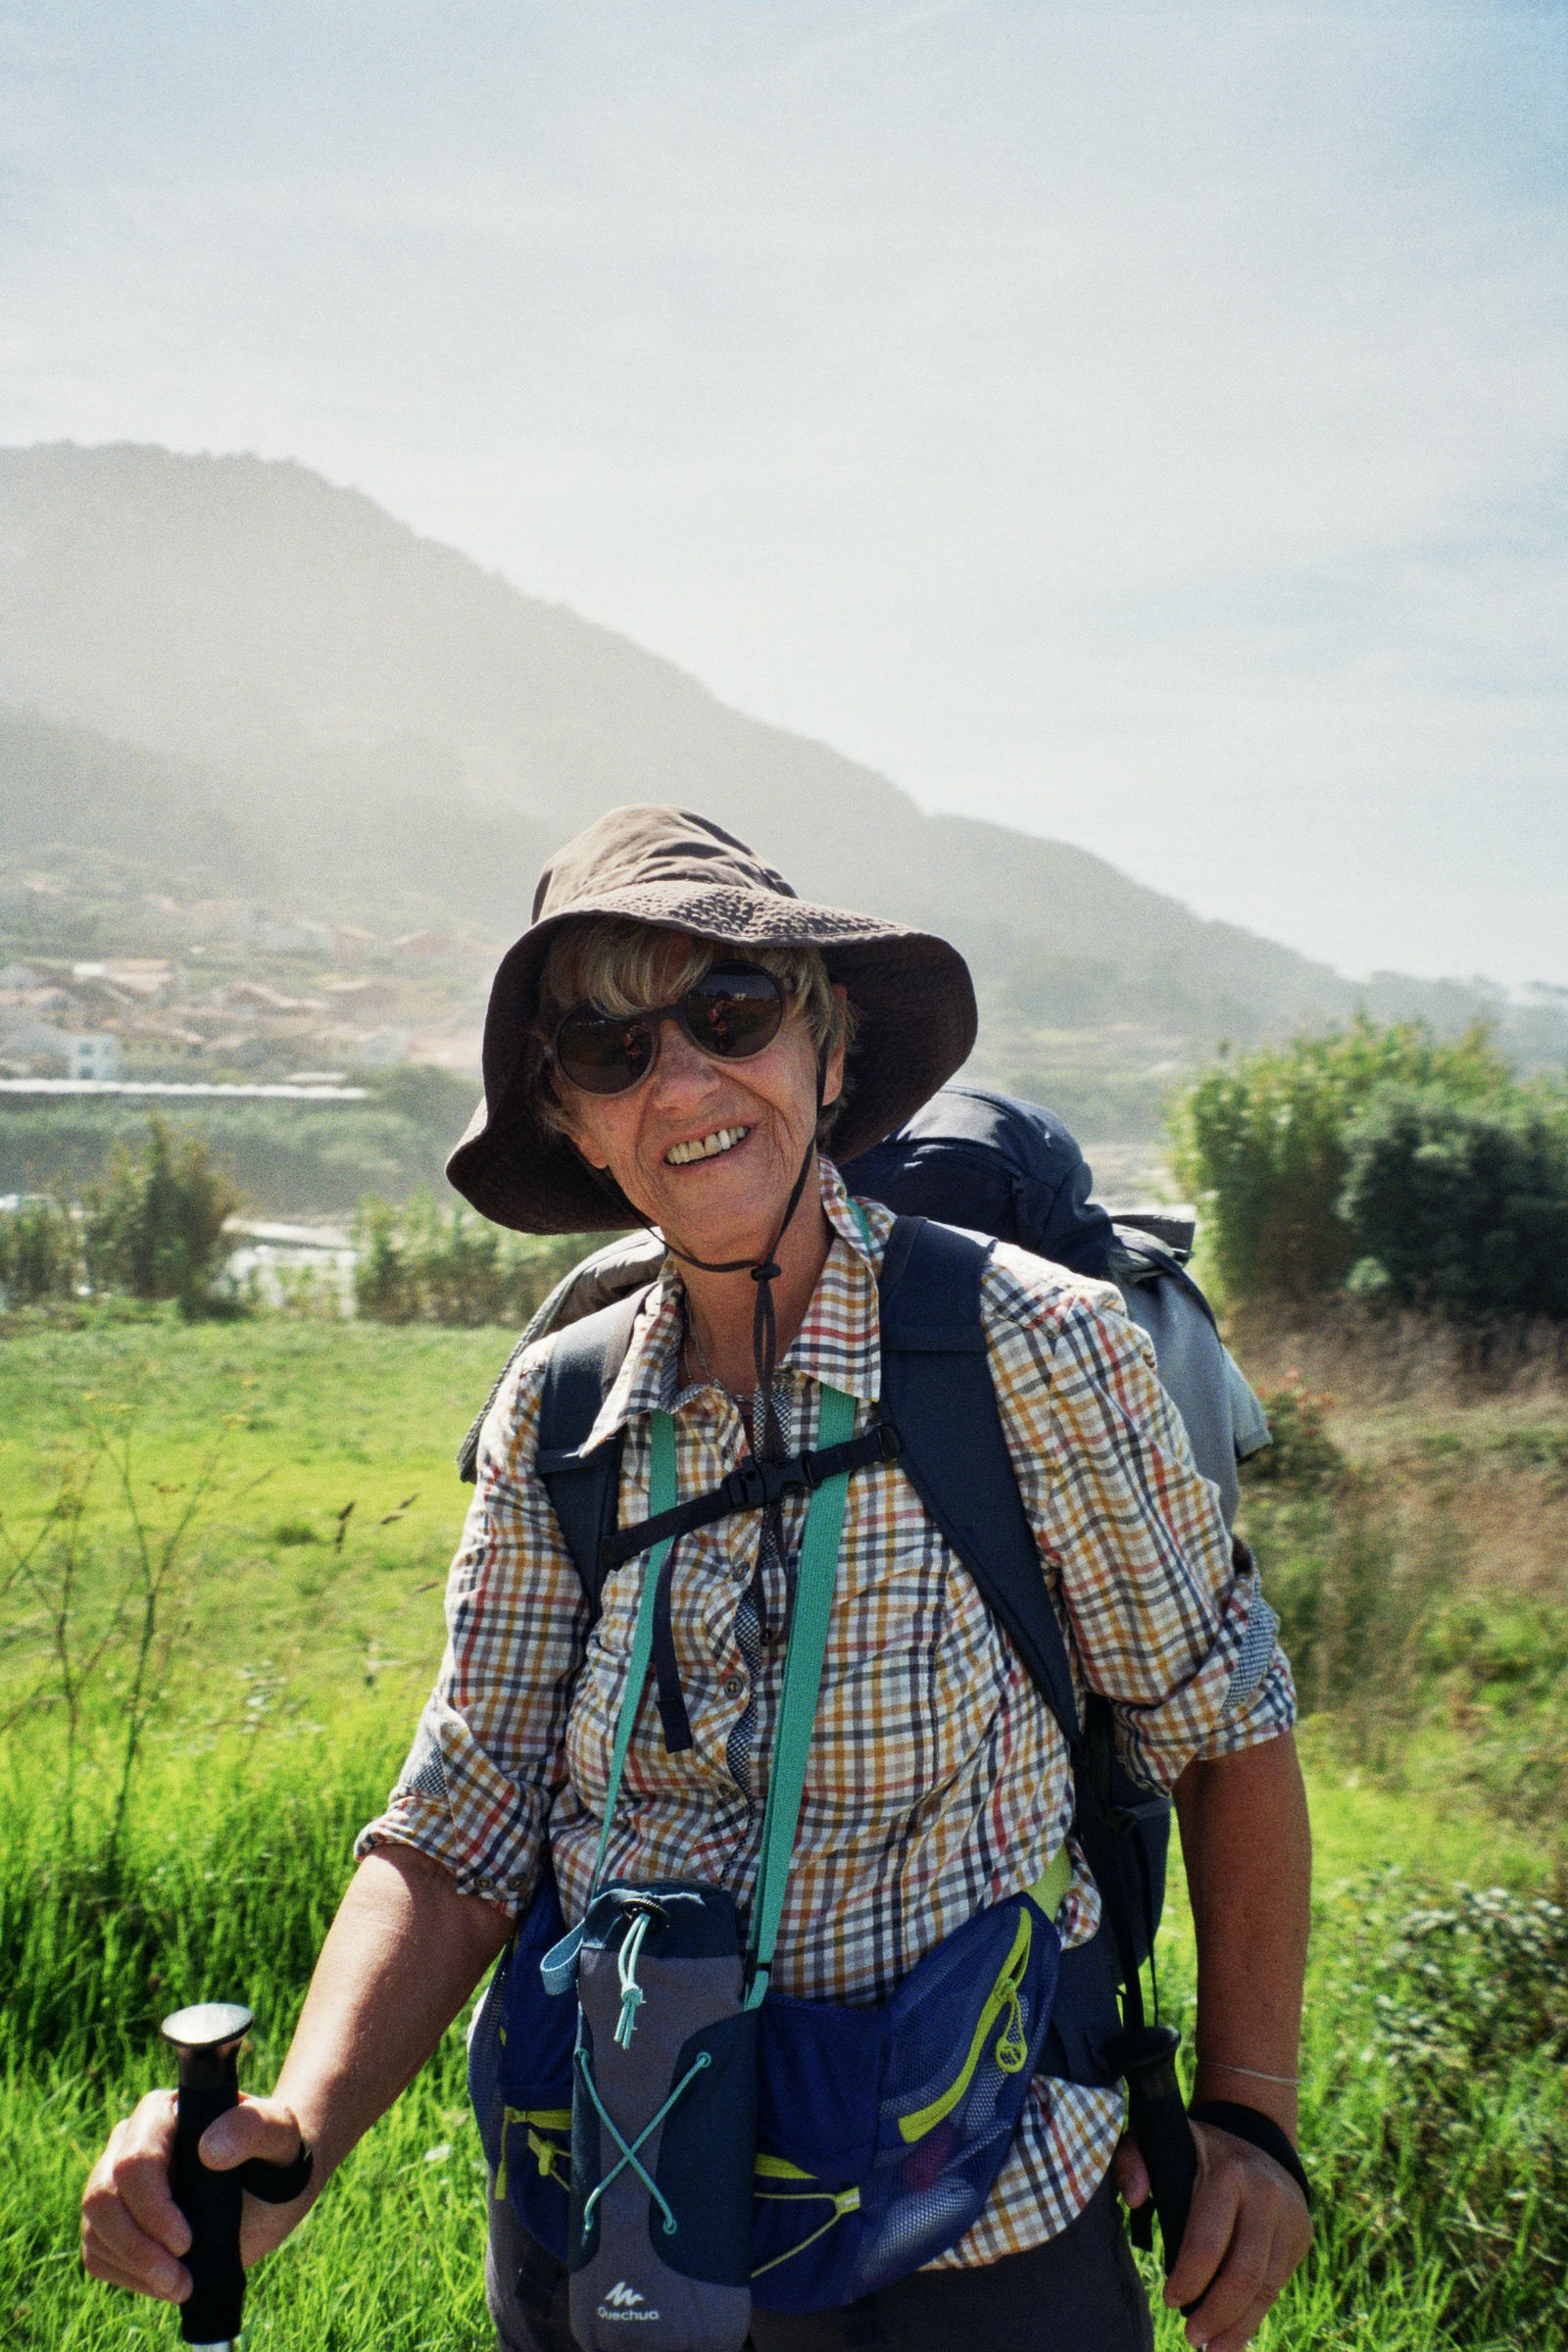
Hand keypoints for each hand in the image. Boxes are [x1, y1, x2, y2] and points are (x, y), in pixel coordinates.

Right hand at [81, 2087, 314, 2302]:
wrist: (269, 2187)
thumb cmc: (273, 2152)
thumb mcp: (278, 2132)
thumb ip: (252, 2128)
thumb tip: (209, 2151)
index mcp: (163, 2112)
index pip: (135, 2161)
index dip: (153, 2208)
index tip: (188, 2242)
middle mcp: (128, 2141)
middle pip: (102, 2197)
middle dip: (139, 2247)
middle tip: (182, 2280)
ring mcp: (114, 2182)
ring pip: (94, 2227)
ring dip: (135, 2267)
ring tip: (181, 2286)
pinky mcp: (112, 2221)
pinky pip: (96, 2253)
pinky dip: (127, 2276)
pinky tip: (165, 2283)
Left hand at [1114, 2120, 1310, 2350]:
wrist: (1256, 2136)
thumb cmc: (1197, 2150)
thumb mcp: (1163, 2140)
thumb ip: (1133, 2159)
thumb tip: (1134, 2198)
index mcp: (1229, 2173)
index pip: (1208, 2241)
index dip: (1188, 2278)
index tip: (1168, 2299)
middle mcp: (1266, 2195)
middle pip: (1244, 2274)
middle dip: (1215, 2314)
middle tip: (1191, 2337)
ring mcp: (1290, 2217)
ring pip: (1266, 2287)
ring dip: (1238, 2327)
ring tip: (1212, 2349)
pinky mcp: (1301, 2236)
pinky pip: (1278, 2285)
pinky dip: (1254, 2316)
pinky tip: (1233, 2336)